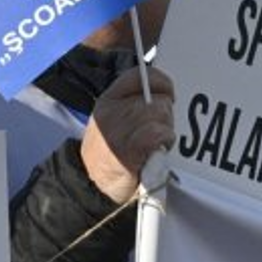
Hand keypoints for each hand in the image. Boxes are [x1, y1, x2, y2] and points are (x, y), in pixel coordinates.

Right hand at [81, 66, 175, 203]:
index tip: (169, 93)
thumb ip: (133, 105)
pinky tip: (161, 148)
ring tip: (160, 141)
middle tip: (162, 129)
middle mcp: (110, 112)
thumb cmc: (109, 154)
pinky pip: (156, 133)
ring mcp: (117, 131)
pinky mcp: (127, 151)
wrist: (91, 185)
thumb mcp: (113, 122)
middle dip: (166, 113)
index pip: (138, 76)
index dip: (160, 82)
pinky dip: (164, 139)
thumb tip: (165, 96)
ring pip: (159, 114)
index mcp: (108, 101)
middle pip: (154, 98)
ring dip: (167, 128)